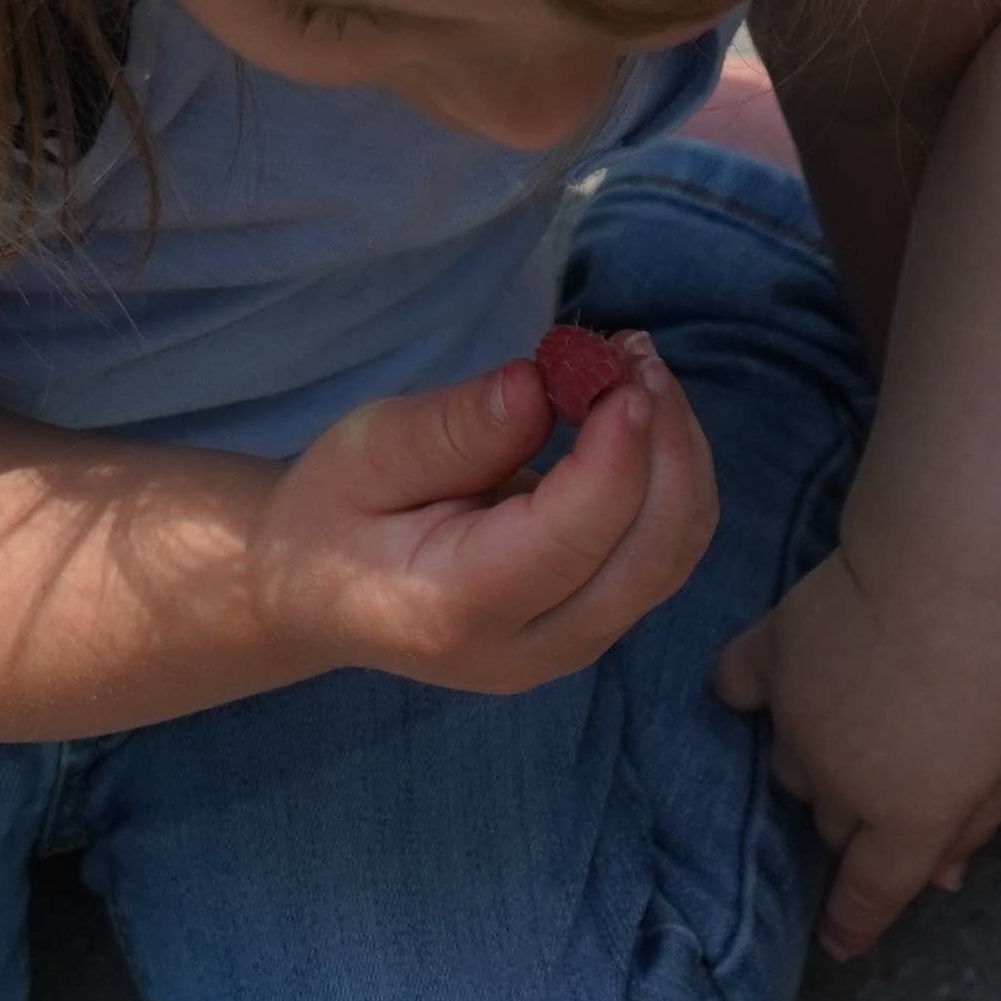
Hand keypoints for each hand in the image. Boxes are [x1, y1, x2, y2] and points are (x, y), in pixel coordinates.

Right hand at [251, 340, 718, 695]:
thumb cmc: (334, 518)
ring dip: (678, 452)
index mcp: (457, 611)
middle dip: (666, 443)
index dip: (617, 453)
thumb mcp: (363, 455)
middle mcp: (532, 647)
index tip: (624, 367)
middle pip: (651, 554)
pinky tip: (636, 410)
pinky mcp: (597, 620)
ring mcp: (574, 644)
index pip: (571, 540)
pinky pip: (665, 549)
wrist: (321, 593)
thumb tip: (539, 385)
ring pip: (673, 551)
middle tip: (634, 352)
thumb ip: (451, 431)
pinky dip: (669, 474)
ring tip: (636, 366)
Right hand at [714, 544, 1000, 956]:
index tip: (840, 944)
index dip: (853, 927)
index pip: (868, 897)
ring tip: (859, 713)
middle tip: (897, 769)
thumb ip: (973, 824)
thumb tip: (940, 879)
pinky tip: (780, 682)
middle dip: (858, 819)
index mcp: (906, 821)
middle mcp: (837, 787)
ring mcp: (792, 724)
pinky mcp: (769, 657)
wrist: (951, 561)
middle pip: (832, 828)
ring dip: (818, 761)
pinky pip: (738, 690)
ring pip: (789, 769)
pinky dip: (754, 693)